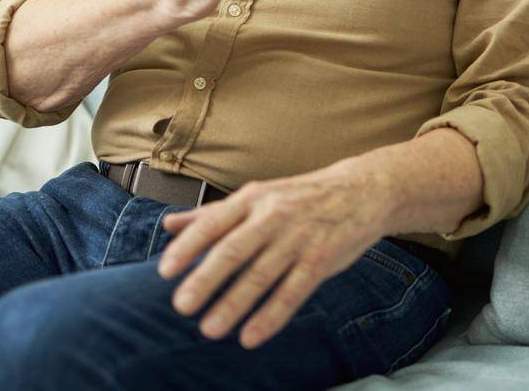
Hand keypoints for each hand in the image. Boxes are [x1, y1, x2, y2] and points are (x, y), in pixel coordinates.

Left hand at [156, 163, 391, 348]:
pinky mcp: (322, 259)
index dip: (188, 247)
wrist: (363, 190)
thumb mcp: (257, 196)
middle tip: (181, 306)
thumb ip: (213, 214)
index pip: (213, 223)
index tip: (165, 272)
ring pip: (261, 275)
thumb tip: (169, 225)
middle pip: (234, 250)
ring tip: (210, 329)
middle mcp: (273, 215)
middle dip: (205, 280)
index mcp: (252, 198)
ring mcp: (299, 238)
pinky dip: (270, 316)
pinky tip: (250, 337)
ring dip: (234, 304)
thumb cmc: (300, 197)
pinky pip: (293, 292)